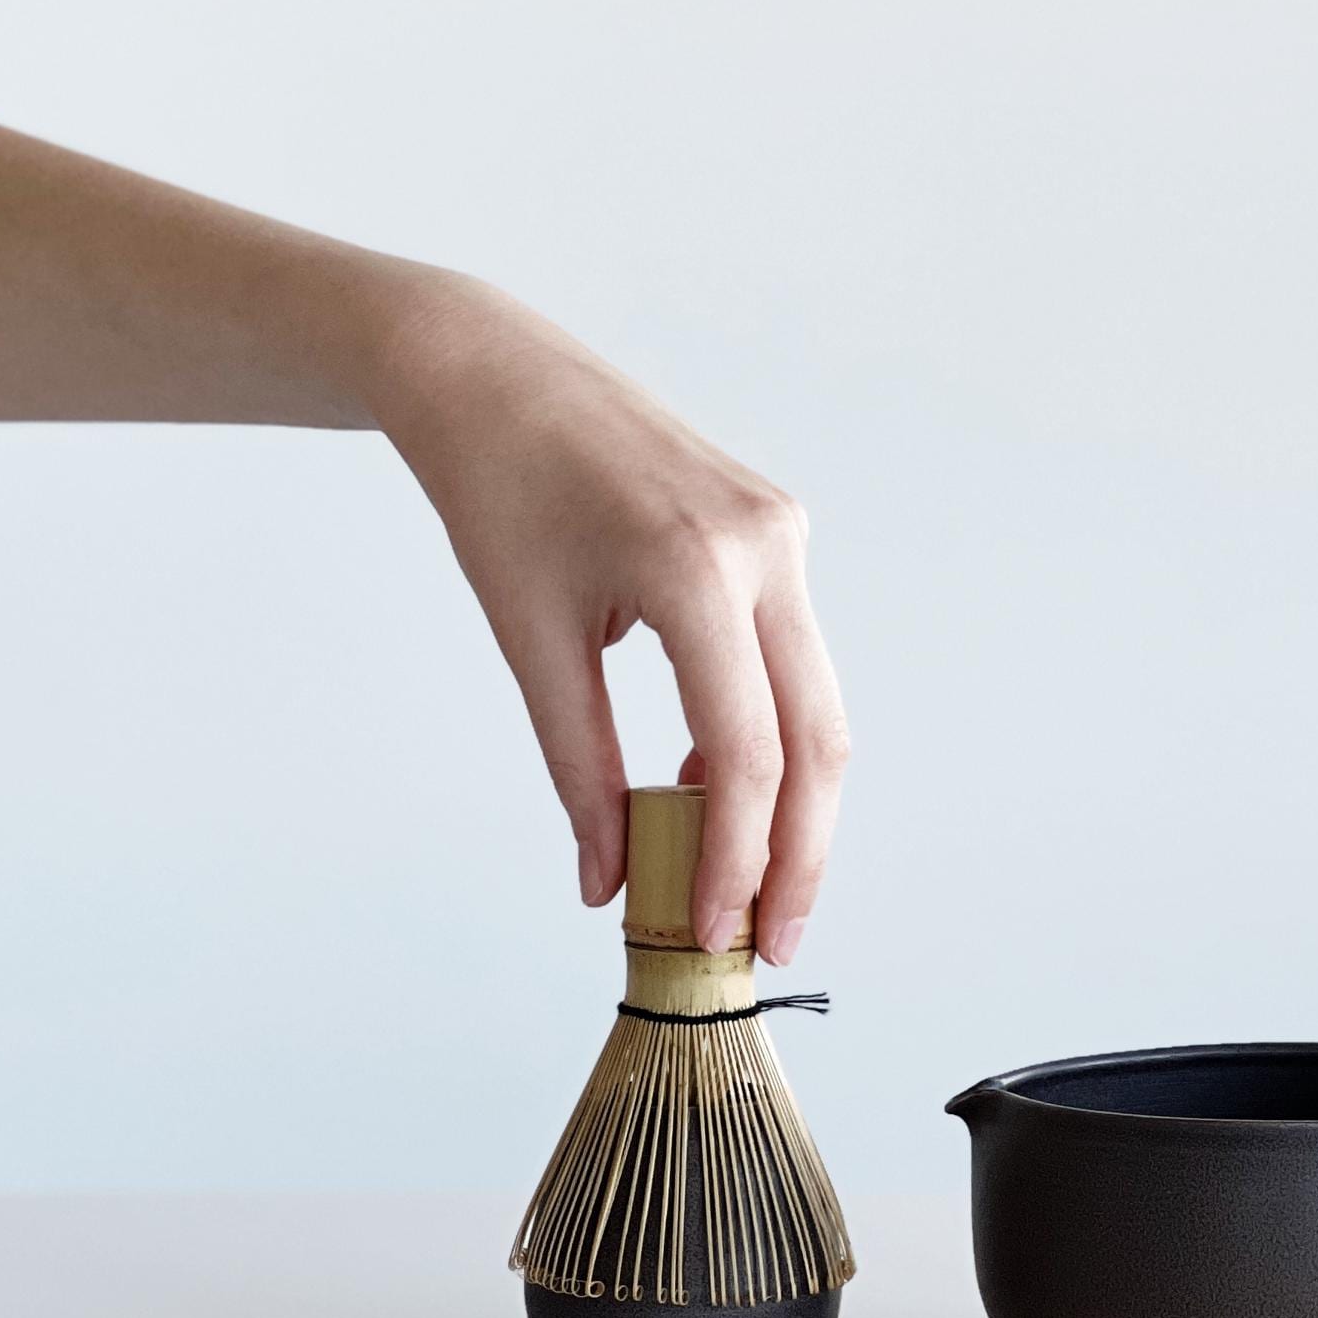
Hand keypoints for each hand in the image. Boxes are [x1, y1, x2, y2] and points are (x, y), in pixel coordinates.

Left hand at [375, 275, 848, 960]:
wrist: (497, 376)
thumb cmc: (497, 491)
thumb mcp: (530, 639)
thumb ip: (579, 768)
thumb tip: (608, 882)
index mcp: (697, 568)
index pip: (746, 752)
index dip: (739, 858)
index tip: (715, 934)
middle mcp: (766, 546)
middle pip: (817, 737)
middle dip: (800, 853)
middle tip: (769, 942)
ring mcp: (783, 532)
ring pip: (820, 702)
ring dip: (792, 802)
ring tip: (747, 887)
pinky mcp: (778, 530)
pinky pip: (793, 657)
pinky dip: (770, 733)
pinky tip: (713, 786)